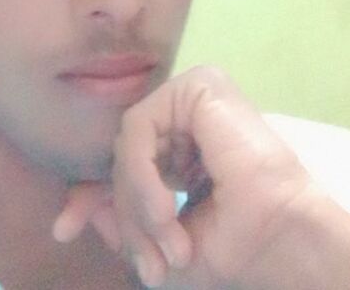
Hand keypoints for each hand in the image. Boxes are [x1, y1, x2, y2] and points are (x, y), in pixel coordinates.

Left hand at [53, 66, 349, 289]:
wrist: (286, 239)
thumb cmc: (239, 244)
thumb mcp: (162, 240)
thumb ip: (125, 221)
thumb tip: (80, 214)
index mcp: (183, 147)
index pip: (124, 160)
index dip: (90, 196)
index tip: (64, 231)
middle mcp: (186, 116)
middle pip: (122, 154)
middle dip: (123, 212)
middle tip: (147, 262)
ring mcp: (192, 97)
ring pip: (126, 145)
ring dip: (137, 202)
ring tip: (169, 242)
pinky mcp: (197, 87)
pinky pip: (138, 128)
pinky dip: (141, 174)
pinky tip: (165, 208)